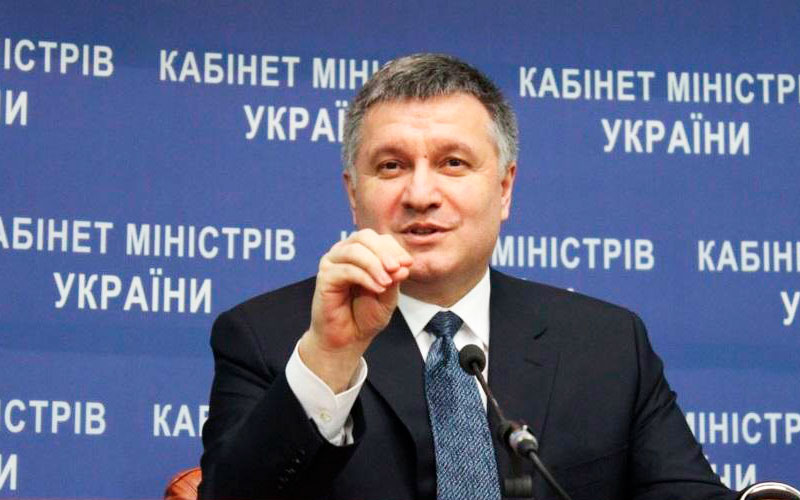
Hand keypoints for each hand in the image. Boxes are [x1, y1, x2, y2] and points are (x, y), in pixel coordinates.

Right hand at [299, 229, 411, 391]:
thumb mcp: (388, 296)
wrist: (348, 339)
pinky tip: (377, 288)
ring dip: (374, 264)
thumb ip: (394, 279)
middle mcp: (345, 253)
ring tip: (387, 282)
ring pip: (354, 250)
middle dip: (384, 251)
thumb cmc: (365, 315)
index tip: (408, 264)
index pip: (378, 239)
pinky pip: (346, 269)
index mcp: (362, 253)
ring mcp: (333, 263)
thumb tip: (403, 265)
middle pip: (364, 237)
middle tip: (397, 268)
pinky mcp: (324, 277)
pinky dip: (365, 277)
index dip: (394, 248)